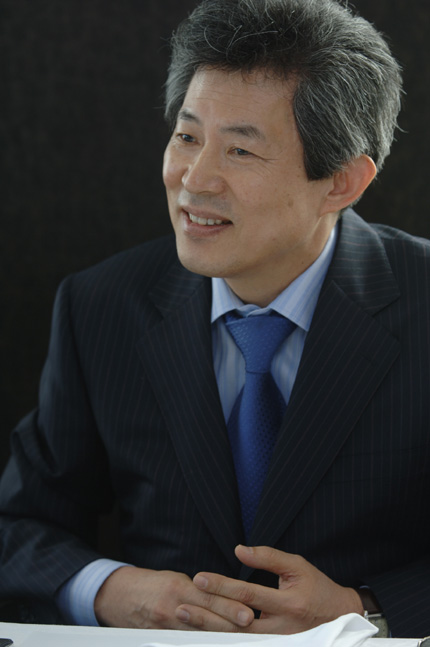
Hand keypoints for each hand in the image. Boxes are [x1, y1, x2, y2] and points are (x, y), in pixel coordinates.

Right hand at [94, 565, 254, 629]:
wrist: (119, 596)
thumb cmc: (153, 584)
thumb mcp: (176, 579)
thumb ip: (199, 590)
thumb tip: (227, 597)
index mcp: (178, 588)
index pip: (209, 598)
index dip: (229, 607)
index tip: (249, 614)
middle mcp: (172, 608)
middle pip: (206, 621)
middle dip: (229, 626)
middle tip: (250, 629)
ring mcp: (165, 627)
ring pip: (197, 637)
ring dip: (218, 639)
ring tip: (237, 641)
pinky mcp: (159, 639)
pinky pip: (183, 644)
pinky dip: (199, 644)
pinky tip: (212, 644)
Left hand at [175, 545, 363, 633]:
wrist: (340, 618)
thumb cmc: (317, 588)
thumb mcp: (297, 566)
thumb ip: (268, 557)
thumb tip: (238, 550)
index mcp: (287, 605)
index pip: (247, 594)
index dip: (221, 586)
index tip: (199, 578)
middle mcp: (281, 630)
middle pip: (236, 624)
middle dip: (207, 615)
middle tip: (181, 605)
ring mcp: (277, 644)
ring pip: (238, 641)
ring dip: (210, 631)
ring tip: (186, 621)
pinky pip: (245, 646)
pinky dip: (223, 640)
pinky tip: (205, 635)